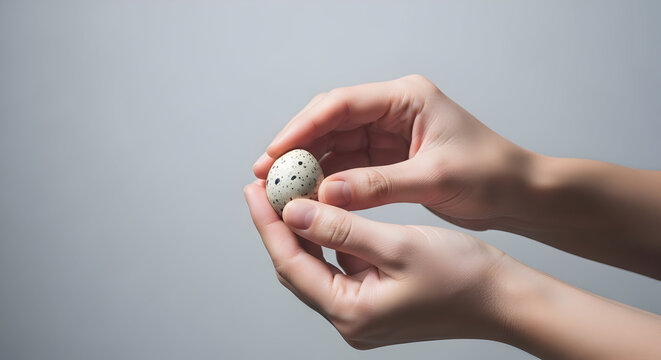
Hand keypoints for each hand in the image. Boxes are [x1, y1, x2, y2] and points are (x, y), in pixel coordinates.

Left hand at [244, 180, 507, 347]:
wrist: (505, 300)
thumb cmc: (463, 277)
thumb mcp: (398, 245)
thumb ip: (341, 229)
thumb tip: (295, 211)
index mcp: (351, 313)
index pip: (291, 263)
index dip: (269, 224)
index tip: (255, 190)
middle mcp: (351, 319)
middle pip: (298, 267)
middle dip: (280, 226)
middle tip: (268, 187)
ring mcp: (363, 313)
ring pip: (318, 266)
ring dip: (305, 230)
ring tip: (295, 192)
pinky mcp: (376, 302)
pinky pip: (340, 267)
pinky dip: (331, 239)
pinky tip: (330, 212)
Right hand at [253, 74, 532, 230]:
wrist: (520, 194)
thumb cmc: (491, 175)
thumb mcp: (434, 178)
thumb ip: (378, 185)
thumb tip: (326, 194)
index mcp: (407, 98)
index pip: (341, 105)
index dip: (302, 128)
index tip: (275, 152)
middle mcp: (393, 111)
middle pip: (331, 122)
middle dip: (298, 147)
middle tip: (267, 174)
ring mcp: (390, 133)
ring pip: (336, 145)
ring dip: (309, 166)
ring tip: (281, 190)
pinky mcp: (389, 157)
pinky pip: (349, 165)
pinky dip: (329, 180)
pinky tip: (310, 196)